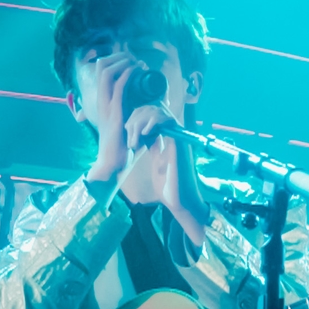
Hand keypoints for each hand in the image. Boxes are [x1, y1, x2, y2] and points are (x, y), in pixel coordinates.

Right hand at [83, 55, 137, 183]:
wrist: (114, 162)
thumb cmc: (124, 144)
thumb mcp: (127, 121)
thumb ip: (133, 109)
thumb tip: (149, 100)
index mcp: (102, 100)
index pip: (102, 69)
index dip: (116, 59)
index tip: (134, 62)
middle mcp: (101, 99)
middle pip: (102, 65)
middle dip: (120, 57)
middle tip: (136, 61)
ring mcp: (106, 105)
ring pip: (108, 71)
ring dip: (124, 63)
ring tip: (138, 65)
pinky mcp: (115, 113)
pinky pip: (120, 87)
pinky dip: (129, 75)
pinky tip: (138, 73)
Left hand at [126, 102, 205, 227]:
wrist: (180, 200)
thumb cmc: (168, 185)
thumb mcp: (155, 160)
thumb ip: (151, 145)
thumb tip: (140, 136)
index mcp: (165, 136)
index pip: (149, 112)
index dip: (135, 119)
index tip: (129, 137)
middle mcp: (172, 133)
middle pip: (151, 108)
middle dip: (135, 120)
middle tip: (131, 141)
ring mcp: (177, 135)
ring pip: (156, 111)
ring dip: (139, 123)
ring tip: (135, 143)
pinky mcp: (179, 140)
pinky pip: (167, 119)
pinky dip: (152, 122)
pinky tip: (145, 135)